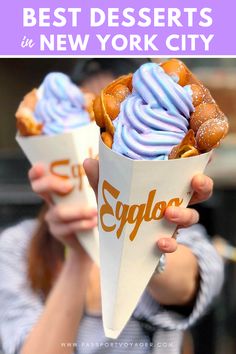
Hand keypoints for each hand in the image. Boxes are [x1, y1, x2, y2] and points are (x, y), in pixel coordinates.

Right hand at [29, 164, 97, 251]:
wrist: (104, 234)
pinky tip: (93, 222)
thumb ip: (96, 177)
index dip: (36, 171)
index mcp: (60, 184)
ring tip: (95, 211)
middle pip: (38, 188)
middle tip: (68, 187)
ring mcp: (53, 216)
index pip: (39, 175)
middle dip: (51, 184)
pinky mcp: (59, 231)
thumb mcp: (101, 190)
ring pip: (58, 212)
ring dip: (77, 211)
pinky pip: (66, 227)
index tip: (41, 167)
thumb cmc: (102, 206)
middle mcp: (52, 198)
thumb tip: (88, 161)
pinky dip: (81, 224)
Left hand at [84, 158, 212, 253]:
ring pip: (192, 217)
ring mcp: (172, 223)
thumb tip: (88, 161)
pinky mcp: (166, 242)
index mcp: (163, 186)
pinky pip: (175, 243)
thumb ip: (100, 180)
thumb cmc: (119, 212)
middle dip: (203, 185)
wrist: (121, 248)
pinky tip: (160, 243)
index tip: (206, 156)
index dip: (198, 164)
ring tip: (169, 213)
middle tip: (196, 181)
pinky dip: (169, 243)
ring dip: (184, 214)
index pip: (185, 172)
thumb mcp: (108, 195)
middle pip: (199, 192)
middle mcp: (174, 202)